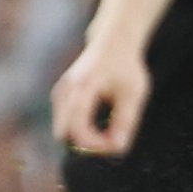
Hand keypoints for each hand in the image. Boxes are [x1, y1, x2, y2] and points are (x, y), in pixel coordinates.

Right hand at [50, 40, 149, 155]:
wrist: (113, 43)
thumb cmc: (126, 67)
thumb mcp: (133, 93)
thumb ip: (126, 121)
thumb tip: (117, 148)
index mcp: (84, 86)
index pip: (79, 127)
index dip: (96, 144)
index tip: (116, 144)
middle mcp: (65, 90)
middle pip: (66, 134)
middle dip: (88, 145)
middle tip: (112, 140)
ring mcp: (59, 94)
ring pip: (65, 132)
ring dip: (86, 139)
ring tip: (110, 130)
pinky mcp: (59, 97)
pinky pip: (66, 125)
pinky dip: (82, 131)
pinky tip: (101, 124)